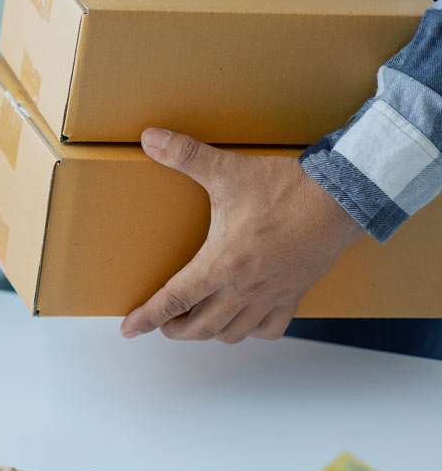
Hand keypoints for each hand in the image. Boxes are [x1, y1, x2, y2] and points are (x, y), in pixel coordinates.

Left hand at [120, 128, 363, 343]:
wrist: (341, 199)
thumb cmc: (285, 189)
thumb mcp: (227, 170)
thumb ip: (184, 155)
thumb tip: (150, 137)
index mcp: (220, 264)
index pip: (173, 300)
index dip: (148, 317)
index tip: (129, 329)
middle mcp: (243, 288)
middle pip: (200, 327)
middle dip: (174, 329)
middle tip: (161, 323)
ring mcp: (270, 295)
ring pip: (233, 333)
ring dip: (209, 334)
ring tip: (194, 323)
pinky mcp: (294, 294)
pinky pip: (270, 328)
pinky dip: (252, 331)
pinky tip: (242, 321)